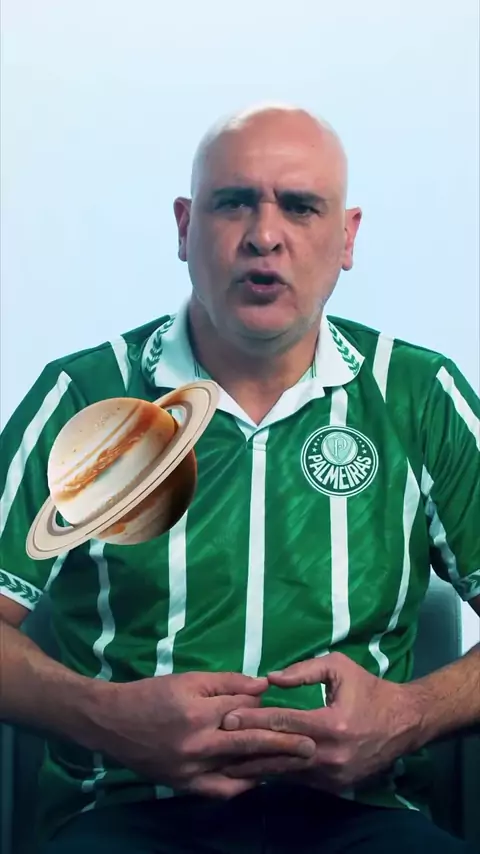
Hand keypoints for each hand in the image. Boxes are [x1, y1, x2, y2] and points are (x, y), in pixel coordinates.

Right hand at [85, 671, 315, 797]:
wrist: (112, 722)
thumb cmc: (151, 694)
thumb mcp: (187, 679)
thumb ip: (225, 682)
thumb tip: (261, 686)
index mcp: (198, 710)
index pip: (244, 709)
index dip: (263, 706)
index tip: (283, 707)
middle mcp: (198, 742)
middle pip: (250, 742)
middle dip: (283, 744)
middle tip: (311, 746)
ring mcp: (192, 768)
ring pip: (239, 768)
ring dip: (269, 766)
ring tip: (295, 765)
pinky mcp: (184, 785)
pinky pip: (220, 789)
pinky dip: (241, 785)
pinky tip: (259, 779)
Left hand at [220, 653, 421, 791]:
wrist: (404, 723)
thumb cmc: (369, 689)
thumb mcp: (339, 667)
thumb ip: (304, 670)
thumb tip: (271, 678)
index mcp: (331, 723)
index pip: (283, 722)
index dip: (253, 718)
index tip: (227, 717)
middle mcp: (331, 754)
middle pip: (279, 753)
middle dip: (246, 747)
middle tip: (218, 743)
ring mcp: (334, 775)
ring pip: (287, 772)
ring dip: (257, 766)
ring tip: (227, 761)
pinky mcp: (336, 787)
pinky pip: (301, 780)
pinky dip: (279, 773)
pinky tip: (256, 770)